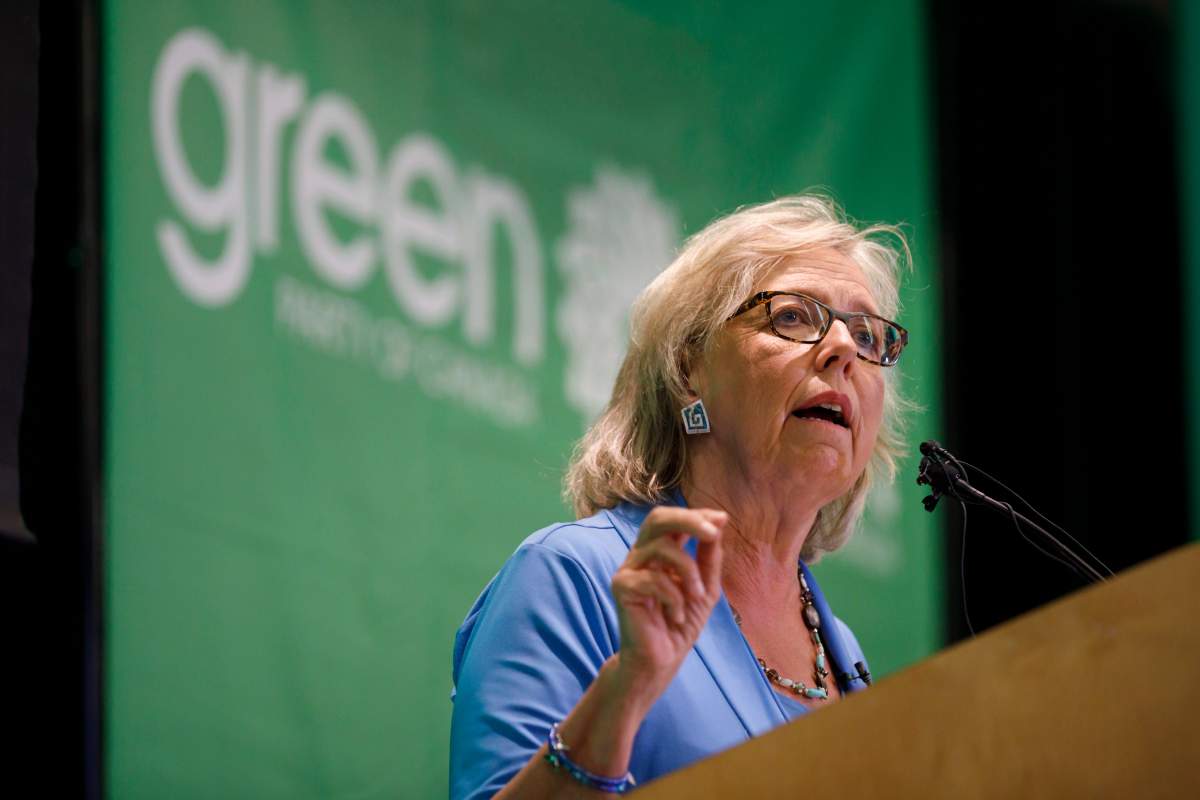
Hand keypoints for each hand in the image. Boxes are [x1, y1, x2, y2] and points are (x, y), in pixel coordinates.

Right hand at [610, 506, 725, 705]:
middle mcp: (641, 555)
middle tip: (712, 533)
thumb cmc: (681, 623)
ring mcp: (629, 569)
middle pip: (657, 519)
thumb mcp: (705, 586)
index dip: (697, 514)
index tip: (722, 520)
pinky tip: (676, 617)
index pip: (673, 519)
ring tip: (696, 597)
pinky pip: (654, 579)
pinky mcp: (621, 587)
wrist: (663, 659)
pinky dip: (674, 598)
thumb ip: (710, 556)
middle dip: (688, 521)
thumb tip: (719, 522)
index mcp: (660, 551)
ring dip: (688, 572)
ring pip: (660, 548)